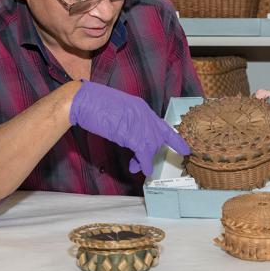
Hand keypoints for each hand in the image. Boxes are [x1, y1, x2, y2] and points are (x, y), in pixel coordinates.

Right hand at [69, 81, 189, 174]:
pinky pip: (144, 152)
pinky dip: (145, 163)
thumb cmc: (95, 104)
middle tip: (139, 164)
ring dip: (144, 160)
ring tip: (135, 167)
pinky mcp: (130, 133)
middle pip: (157, 139)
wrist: (84, 100)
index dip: (175, 140)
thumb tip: (132, 138)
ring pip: (151, 147)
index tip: (185, 149)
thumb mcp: (119, 112)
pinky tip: (143, 170)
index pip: (163, 126)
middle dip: (151, 153)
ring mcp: (138, 123)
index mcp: (141, 108)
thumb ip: (130, 123)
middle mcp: (144, 115)